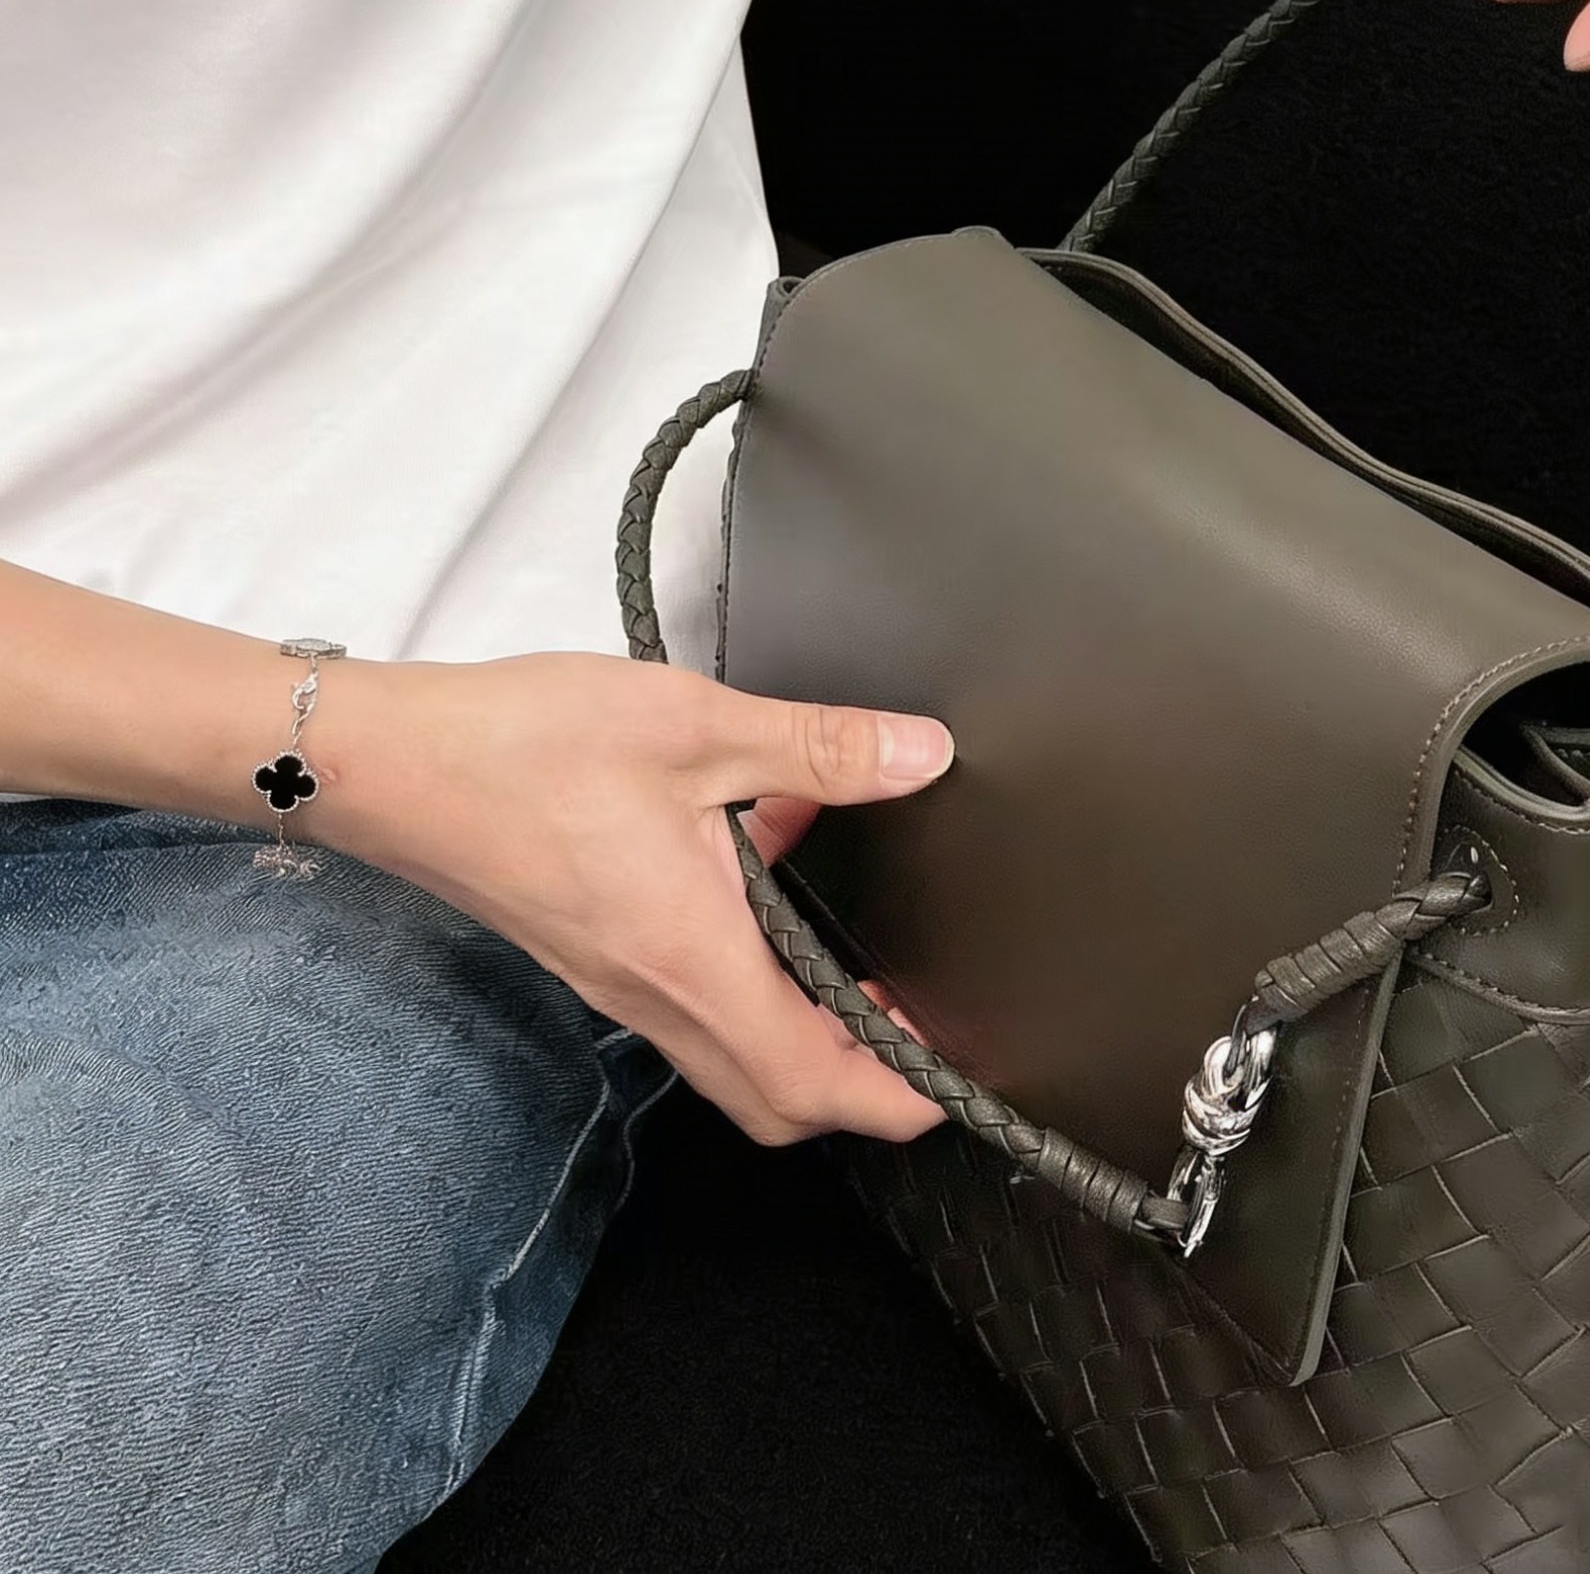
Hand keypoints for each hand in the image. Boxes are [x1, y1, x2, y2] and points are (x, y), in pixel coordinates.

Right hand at [312, 652, 953, 1145]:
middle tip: (919, 1027)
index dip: (903, 1095)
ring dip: (806, 1036)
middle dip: (862, 1087)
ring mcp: (617, 984)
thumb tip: (918, 754)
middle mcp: (655, 995)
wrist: (391, 762)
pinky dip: (750, 980)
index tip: (960, 1073)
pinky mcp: (594, 954)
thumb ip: (816, 747)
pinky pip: (692, 1006)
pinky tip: (762, 881)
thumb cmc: (522, 748)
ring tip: (860, 968)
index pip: (818, 1081)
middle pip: (777, 1100)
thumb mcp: (694, 726)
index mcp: (694, 959)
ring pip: (733, 1060)